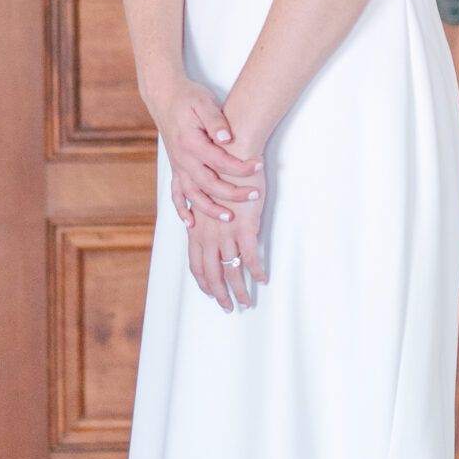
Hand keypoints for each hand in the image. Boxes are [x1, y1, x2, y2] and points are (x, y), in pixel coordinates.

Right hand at [149, 75, 264, 231]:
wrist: (164, 97)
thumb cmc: (188, 98)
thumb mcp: (204, 102)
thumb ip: (215, 121)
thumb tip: (227, 138)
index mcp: (191, 143)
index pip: (220, 161)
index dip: (241, 166)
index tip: (259, 165)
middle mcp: (182, 159)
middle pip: (209, 183)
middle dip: (233, 193)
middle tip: (255, 194)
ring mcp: (178, 166)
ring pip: (193, 194)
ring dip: (210, 208)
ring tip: (229, 217)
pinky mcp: (176, 168)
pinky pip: (176, 193)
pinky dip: (182, 209)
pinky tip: (191, 223)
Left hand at [186, 151, 268, 309]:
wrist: (232, 152)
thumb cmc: (219, 168)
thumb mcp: (204, 192)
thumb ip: (203, 212)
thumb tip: (206, 222)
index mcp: (198, 226)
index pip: (196, 262)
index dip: (203, 280)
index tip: (210, 292)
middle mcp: (208, 233)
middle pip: (211, 273)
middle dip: (219, 294)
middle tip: (227, 307)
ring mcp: (226, 232)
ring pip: (231, 270)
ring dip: (239, 289)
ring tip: (247, 302)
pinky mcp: (245, 227)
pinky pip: (250, 257)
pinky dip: (256, 271)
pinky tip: (263, 279)